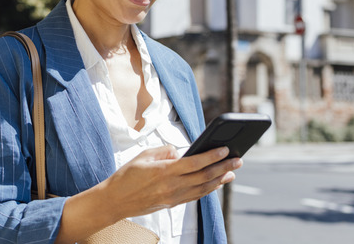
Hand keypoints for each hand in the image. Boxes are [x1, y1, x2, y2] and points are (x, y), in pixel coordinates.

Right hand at [100, 145, 242, 217]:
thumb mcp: (143, 156)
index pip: (195, 163)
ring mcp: (173, 197)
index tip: (225, 149)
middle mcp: (172, 186)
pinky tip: (215, 184)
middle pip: (204, 176)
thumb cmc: (126, 176)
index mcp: (164, 171)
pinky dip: (208, 189)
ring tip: (232, 172)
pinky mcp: (172, 204)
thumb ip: (164, 151)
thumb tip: (179, 152)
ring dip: (220, 180)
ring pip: (203, 188)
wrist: (115, 201)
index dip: (212, 156)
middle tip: (238, 160)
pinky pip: (195, 196)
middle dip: (223, 167)